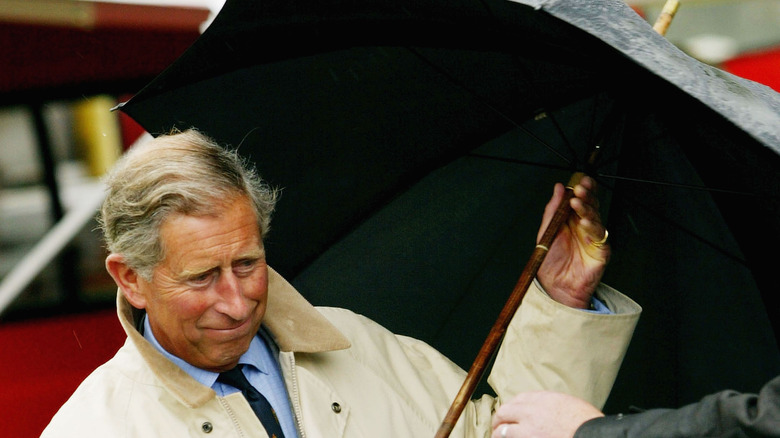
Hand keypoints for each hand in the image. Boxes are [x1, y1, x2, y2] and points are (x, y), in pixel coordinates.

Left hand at [491, 391, 602, 437]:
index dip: (513, 407)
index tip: (512, 413)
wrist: (593, 436)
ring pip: (502, 430)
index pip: (520, 399)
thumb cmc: (588, 424)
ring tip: (496, 437)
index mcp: (544, 400)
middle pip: (506, 411)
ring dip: (498, 433)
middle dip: (499, 419)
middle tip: (497, 426)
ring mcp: (527, 430)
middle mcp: (531, 412)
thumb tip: (548, 412)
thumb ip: (554, 406)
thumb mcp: (571, 405)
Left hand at [536, 176, 608, 307]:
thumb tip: (559, 187)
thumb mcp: (547, 230)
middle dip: (587, 194)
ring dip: (587, 208)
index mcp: (571, 220)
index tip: (580, 180)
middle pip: (591, 205)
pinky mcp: (601, 249)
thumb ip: (553, 209)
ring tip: (577, 202)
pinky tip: (584, 222)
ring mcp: (593, 237)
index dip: (583, 188)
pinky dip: (592, 226)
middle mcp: (584, 226)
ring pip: (596, 216)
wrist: (555, 286)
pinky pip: (599, 234)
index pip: (581, 199)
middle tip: (580, 188)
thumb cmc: (551, 261)